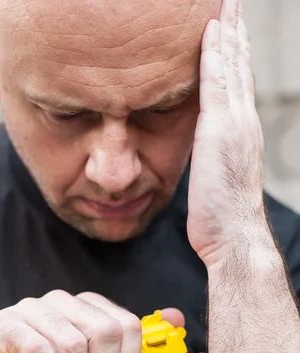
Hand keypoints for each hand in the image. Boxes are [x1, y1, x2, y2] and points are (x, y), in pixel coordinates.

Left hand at [187, 0, 269, 268]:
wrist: (233, 235)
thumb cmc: (222, 217)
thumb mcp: (218, 178)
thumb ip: (214, 156)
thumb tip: (203, 152)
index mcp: (242, 132)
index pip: (238, 84)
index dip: (235, 55)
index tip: (229, 29)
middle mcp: (244, 121)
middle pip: (240, 68)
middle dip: (236, 33)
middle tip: (232, 3)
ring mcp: (235, 123)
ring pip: (232, 67)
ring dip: (227, 32)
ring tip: (224, 5)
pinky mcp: (220, 130)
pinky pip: (216, 83)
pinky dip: (215, 55)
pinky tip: (210, 30)